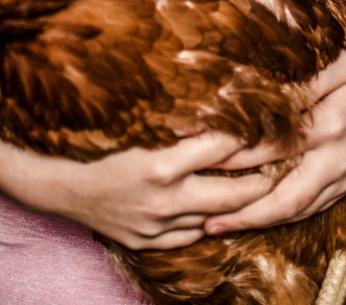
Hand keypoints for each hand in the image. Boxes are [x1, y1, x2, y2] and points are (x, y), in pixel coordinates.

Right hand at [29, 131, 279, 249]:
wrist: (63, 185)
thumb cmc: (100, 144)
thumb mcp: (139, 126)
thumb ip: (179, 121)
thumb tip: (217, 102)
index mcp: (162, 165)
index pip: (221, 148)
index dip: (250, 136)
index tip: (272, 127)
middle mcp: (164, 199)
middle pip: (232, 194)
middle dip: (262, 180)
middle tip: (283, 167)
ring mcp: (158, 227)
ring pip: (215, 219)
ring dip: (238, 204)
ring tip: (261, 187)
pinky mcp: (149, 244)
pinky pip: (191, 237)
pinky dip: (206, 222)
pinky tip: (220, 210)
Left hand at [203, 31, 345, 234]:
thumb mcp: (341, 60)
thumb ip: (302, 75)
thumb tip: (259, 85)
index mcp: (330, 127)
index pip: (271, 147)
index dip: (231, 153)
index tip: (195, 152)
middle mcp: (337, 160)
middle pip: (282, 196)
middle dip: (239, 208)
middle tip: (198, 214)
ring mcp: (345, 176)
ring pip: (297, 211)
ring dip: (256, 222)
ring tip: (215, 226)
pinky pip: (312, 209)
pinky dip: (281, 218)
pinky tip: (254, 218)